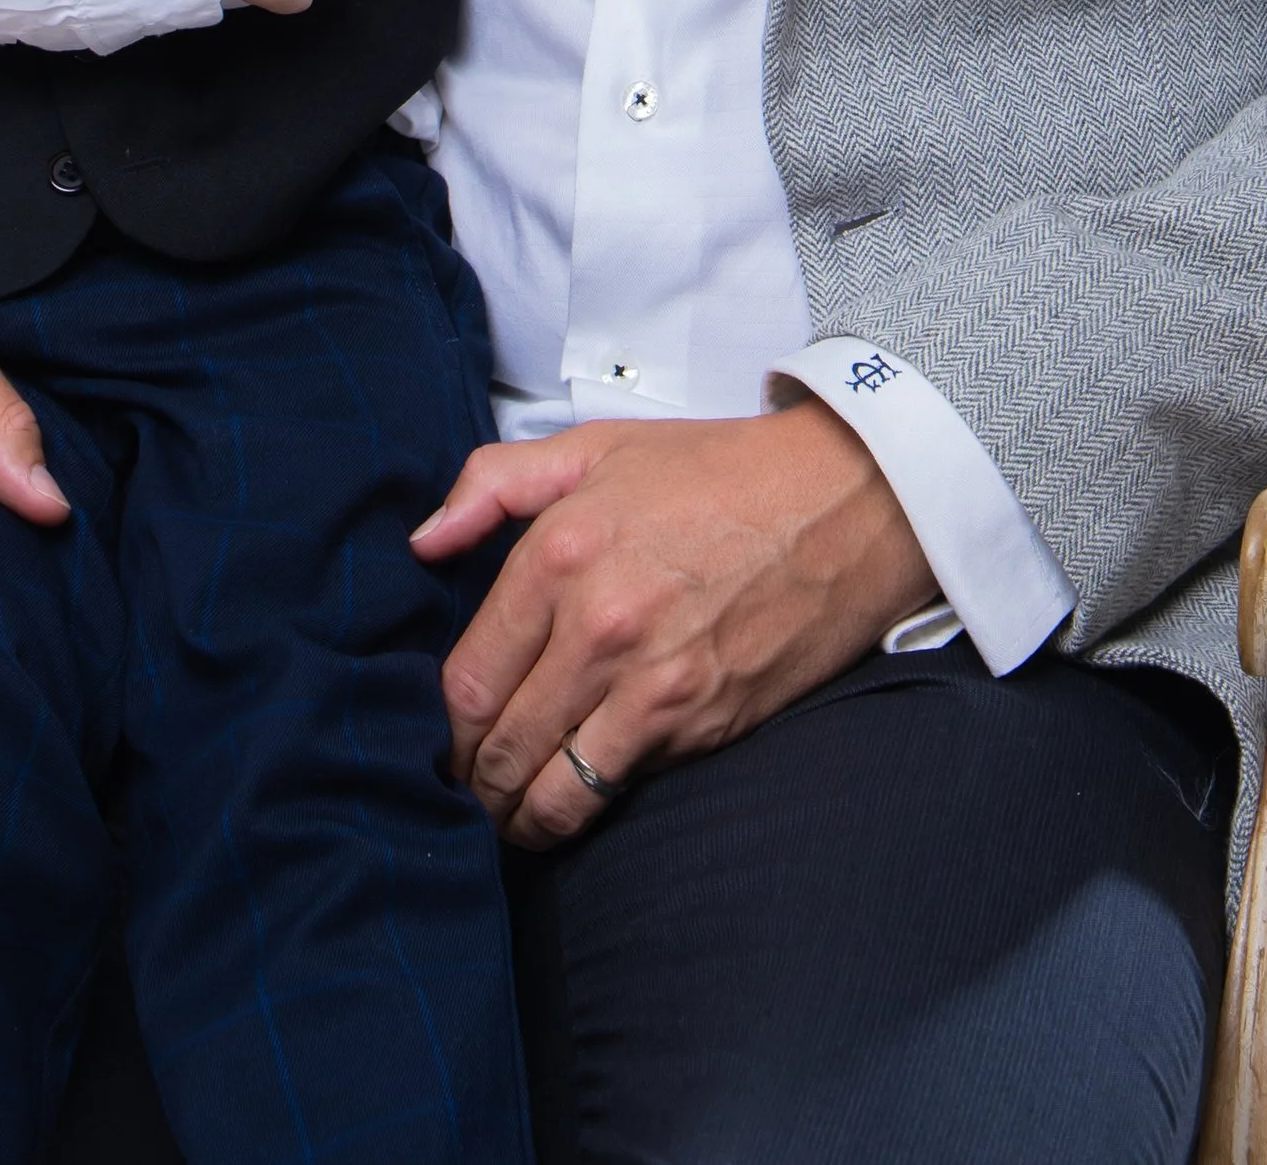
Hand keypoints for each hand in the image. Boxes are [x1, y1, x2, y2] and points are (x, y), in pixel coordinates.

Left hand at [411, 402, 936, 846]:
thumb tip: (422, 543)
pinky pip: (616, 791)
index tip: (440, 740)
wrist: (843, 498)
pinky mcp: (702, 724)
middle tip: (463, 792)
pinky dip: (580, 814)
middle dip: (470, 782)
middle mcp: (598, 626)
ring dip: (515, 817)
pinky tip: (564, 812)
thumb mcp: (598, 447)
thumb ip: (493, 483)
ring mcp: (653, 684)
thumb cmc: (719, 470)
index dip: (439, 728)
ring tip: (503, 819)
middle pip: (498, 745)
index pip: (466, 678)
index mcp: (559, 551)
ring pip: (550, 790)